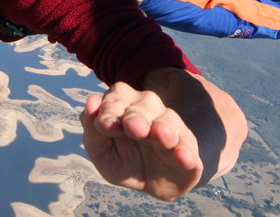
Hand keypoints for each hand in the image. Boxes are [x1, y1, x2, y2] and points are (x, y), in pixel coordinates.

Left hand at [79, 81, 202, 200]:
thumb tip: (90, 104)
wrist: (153, 183)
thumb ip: (93, 132)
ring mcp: (172, 128)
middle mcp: (150, 110)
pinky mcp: (188, 149)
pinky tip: (183, 157)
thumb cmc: (124, 160)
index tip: (104, 125)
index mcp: (126, 105)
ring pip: (169, 120)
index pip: (119, 95)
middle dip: (138, 115)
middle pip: (146, 103)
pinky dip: (186, 152)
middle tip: (133, 127)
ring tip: (161, 135)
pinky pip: (189, 147)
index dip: (111, 108)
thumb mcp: (102, 152)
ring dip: (164, 128)